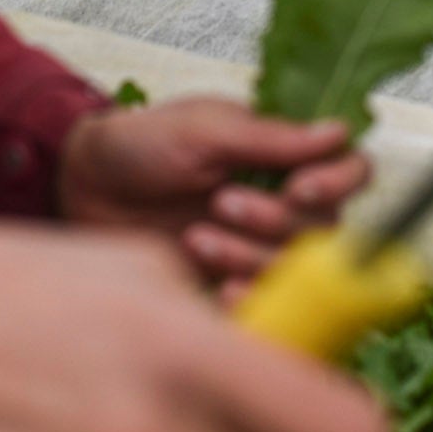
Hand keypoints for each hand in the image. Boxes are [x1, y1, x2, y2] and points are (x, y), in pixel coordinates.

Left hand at [62, 98, 371, 295]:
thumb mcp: (203, 130)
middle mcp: (283, 199)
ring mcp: (260, 244)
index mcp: (284, 153)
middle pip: (326, 226)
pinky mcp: (234, 280)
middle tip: (220, 203)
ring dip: (250, 255)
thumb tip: (339, 131)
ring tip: (196, 237)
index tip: (299, 189)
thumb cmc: (140, 144)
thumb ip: (271, 138)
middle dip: (275, 221)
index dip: (338, 183)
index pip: (350, 169)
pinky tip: (221, 291)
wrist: (82, 188)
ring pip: (295, 267)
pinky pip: (266, 301)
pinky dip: (250, 298)